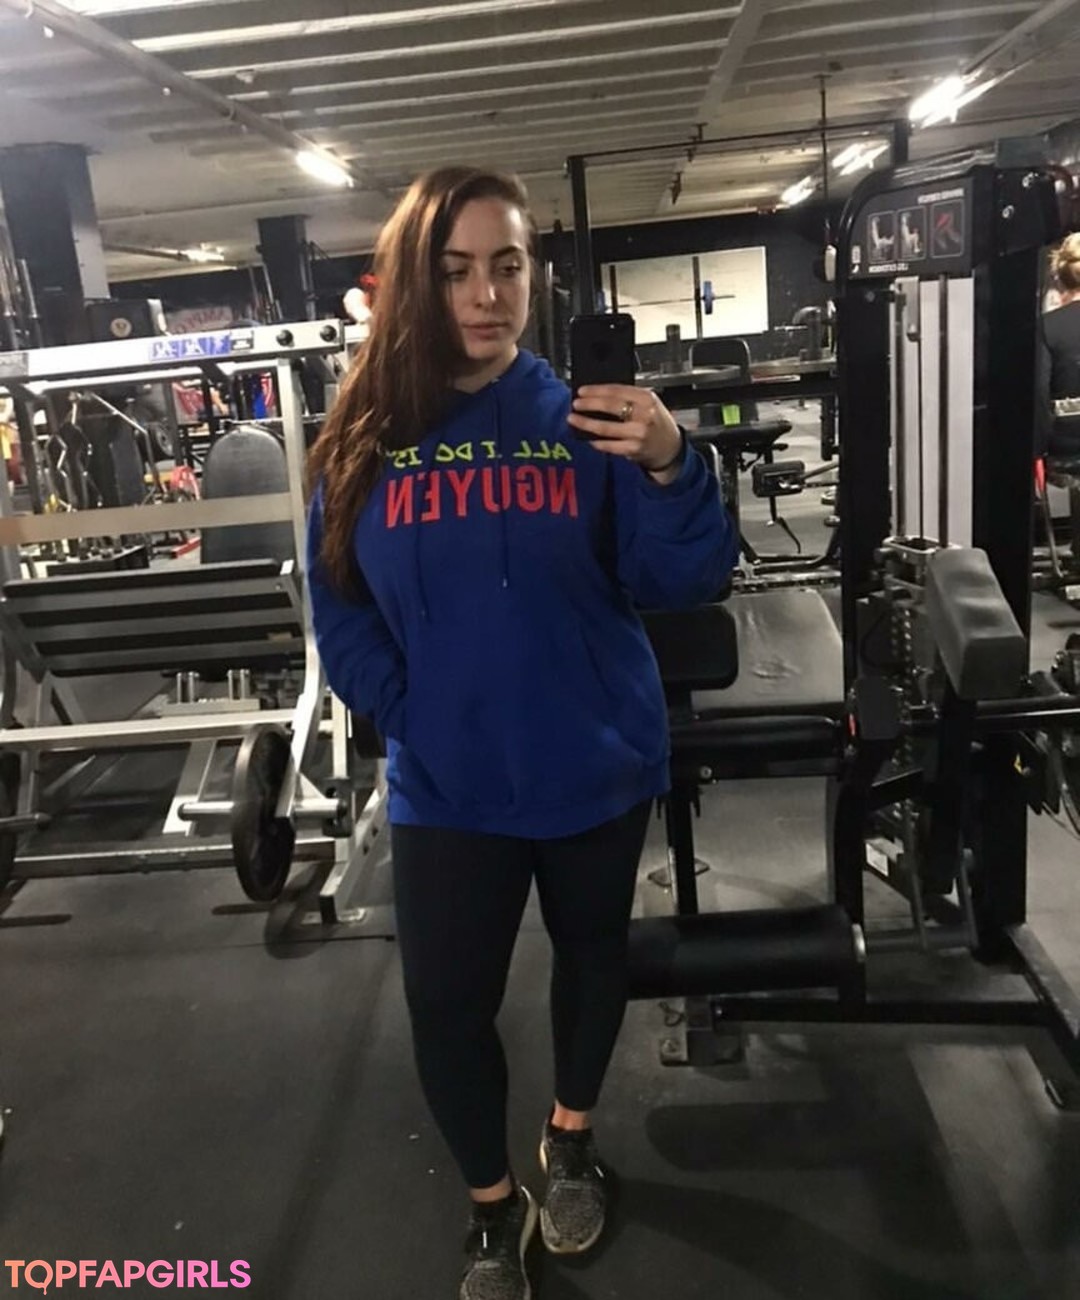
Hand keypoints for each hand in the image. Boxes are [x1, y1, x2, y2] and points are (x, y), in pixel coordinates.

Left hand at [568, 386, 683, 480]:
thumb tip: (597, 396)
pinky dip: (597, 442)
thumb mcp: (648, 404)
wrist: (670, 447)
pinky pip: (610, 446)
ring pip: (606, 428)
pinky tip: (588, 438)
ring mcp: (639, 433)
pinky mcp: (634, 449)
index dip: (596, 390)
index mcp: (647, 398)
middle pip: (610, 406)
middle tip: (576, 404)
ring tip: (574, 419)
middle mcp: (644, 414)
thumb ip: (628, 398)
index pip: (617, 390)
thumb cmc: (656, 422)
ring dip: (586, 423)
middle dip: (589, 404)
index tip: (581, 391)